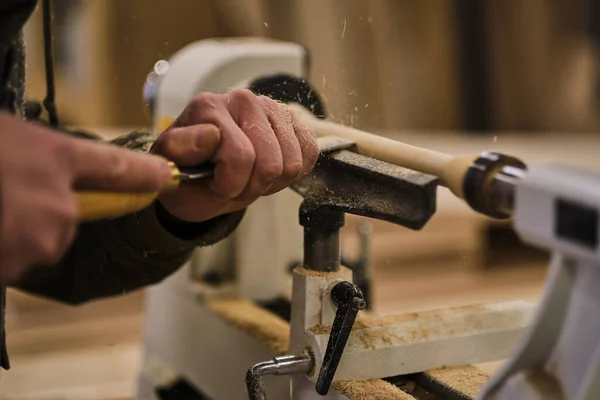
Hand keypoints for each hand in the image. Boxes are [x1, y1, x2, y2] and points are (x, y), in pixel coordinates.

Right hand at [0, 112, 173, 281]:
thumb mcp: (6, 137)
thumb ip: (32, 157)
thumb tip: (47, 172)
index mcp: (53, 157)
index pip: (116, 167)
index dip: (146, 174)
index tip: (168, 179)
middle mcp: (57, 200)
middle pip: (68, 220)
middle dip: (40, 213)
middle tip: (2, 194)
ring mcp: (36, 237)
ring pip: (38, 243)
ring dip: (14, 234)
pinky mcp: (13, 264)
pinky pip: (15, 261)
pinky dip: (1, 250)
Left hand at [152, 89, 318, 222]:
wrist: (201, 176)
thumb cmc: (186, 173)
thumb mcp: (168, 168)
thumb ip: (180, 148)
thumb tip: (211, 134)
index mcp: (209, 107)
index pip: (240, 157)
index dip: (229, 185)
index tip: (214, 185)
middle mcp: (243, 99)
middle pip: (270, 164)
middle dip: (252, 186)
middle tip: (233, 184)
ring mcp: (273, 108)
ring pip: (292, 163)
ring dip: (270, 183)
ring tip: (249, 178)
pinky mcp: (294, 121)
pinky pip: (309, 154)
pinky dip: (291, 174)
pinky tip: (269, 171)